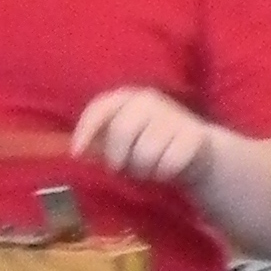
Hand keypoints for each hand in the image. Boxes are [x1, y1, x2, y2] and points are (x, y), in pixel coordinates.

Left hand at [72, 87, 215, 190]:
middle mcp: (147, 100)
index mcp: (125, 97)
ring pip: (146, 152)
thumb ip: (98, 142)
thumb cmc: (148, 144)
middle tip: (120, 169)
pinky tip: (165, 170)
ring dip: (142, 170)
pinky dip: (163, 173)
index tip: (76, 154)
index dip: (86, 131)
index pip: (99, 109)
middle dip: (117, 157)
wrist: (196, 151)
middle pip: (122, 131)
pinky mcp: (193, 135)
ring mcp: (172, 115)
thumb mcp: (121, 140)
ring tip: (146, 169)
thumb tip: (75, 152)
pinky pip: (169, 163)